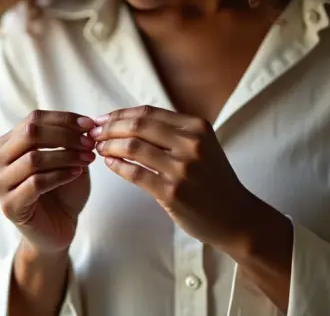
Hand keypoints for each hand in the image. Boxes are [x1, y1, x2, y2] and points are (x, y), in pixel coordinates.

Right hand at [0, 110, 96, 253]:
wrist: (58, 228)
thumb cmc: (63, 190)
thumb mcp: (68, 157)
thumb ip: (70, 140)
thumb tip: (85, 125)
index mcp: (7, 144)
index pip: (34, 119)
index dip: (64, 119)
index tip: (90, 124)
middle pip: (31, 134)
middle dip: (66, 135)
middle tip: (90, 143)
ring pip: (34, 159)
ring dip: (67, 156)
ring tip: (88, 159)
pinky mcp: (9, 206)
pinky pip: (36, 183)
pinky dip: (61, 175)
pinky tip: (77, 173)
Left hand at [90, 106, 263, 253]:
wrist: (236, 217)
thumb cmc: (214, 181)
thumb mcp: (203, 146)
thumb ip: (174, 132)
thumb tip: (129, 121)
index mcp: (197, 127)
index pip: (148, 113)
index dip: (120, 114)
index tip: (102, 119)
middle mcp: (191, 143)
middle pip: (137, 126)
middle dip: (109, 127)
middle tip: (93, 133)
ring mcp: (182, 168)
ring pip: (133, 147)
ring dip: (109, 145)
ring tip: (98, 148)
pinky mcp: (172, 192)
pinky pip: (135, 173)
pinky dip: (117, 166)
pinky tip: (109, 164)